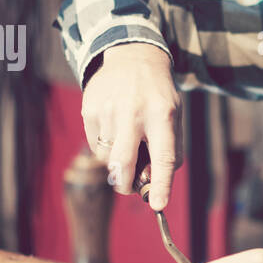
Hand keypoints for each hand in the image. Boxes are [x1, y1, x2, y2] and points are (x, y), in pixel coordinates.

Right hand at [81, 43, 182, 210]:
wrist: (132, 57)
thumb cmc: (157, 96)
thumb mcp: (174, 117)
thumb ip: (169, 150)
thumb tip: (152, 183)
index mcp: (162, 114)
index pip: (163, 156)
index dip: (161, 184)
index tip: (158, 206)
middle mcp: (133, 111)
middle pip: (123, 162)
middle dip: (124, 184)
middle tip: (128, 188)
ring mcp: (108, 109)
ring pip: (107, 157)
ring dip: (116, 160)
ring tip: (126, 139)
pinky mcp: (89, 109)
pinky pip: (95, 144)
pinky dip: (105, 145)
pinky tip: (114, 126)